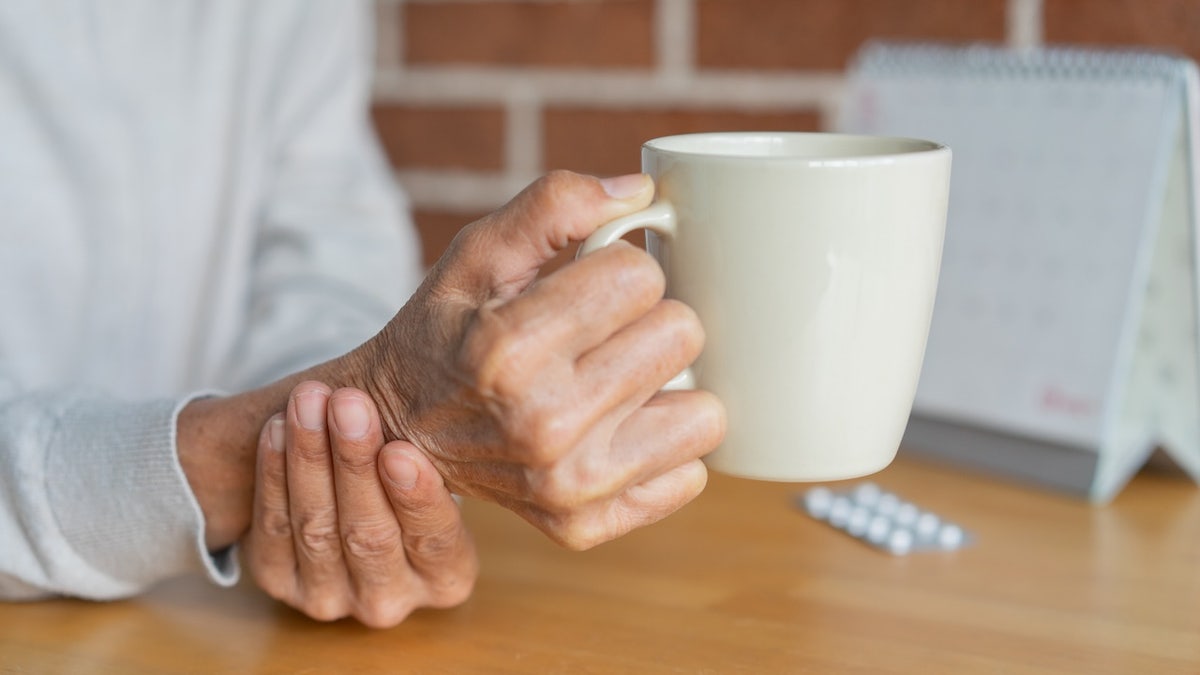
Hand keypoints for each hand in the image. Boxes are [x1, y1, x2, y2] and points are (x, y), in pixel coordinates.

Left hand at [243, 382, 476, 627]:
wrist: (350, 494)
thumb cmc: (407, 468)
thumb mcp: (437, 465)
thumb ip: (439, 446)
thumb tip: (459, 388)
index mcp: (447, 578)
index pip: (435, 542)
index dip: (416, 499)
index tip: (400, 450)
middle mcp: (389, 600)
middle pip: (369, 535)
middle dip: (354, 463)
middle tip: (348, 404)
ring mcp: (329, 598)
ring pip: (317, 529)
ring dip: (310, 458)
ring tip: (309, 402)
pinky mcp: (278, 582)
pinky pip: (273, 528)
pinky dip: (274, 475)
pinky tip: (278, 428)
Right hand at [348, 171, 726, 548]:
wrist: (400, 429)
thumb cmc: (446, 331)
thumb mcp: (477, 254)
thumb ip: (554, 206)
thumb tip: (640, 190)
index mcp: (508, 349)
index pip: (642, 276)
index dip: (620, 268)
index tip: (588, 286)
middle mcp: (542, 425)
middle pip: (682, 335)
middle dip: (649, 320)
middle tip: (603, 334)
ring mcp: (569, 486)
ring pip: (706, 412)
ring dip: (668, 388)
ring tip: (616, 381)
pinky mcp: (588, 524)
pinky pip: (692, 473)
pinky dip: (661, 446)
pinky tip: (615, 429)